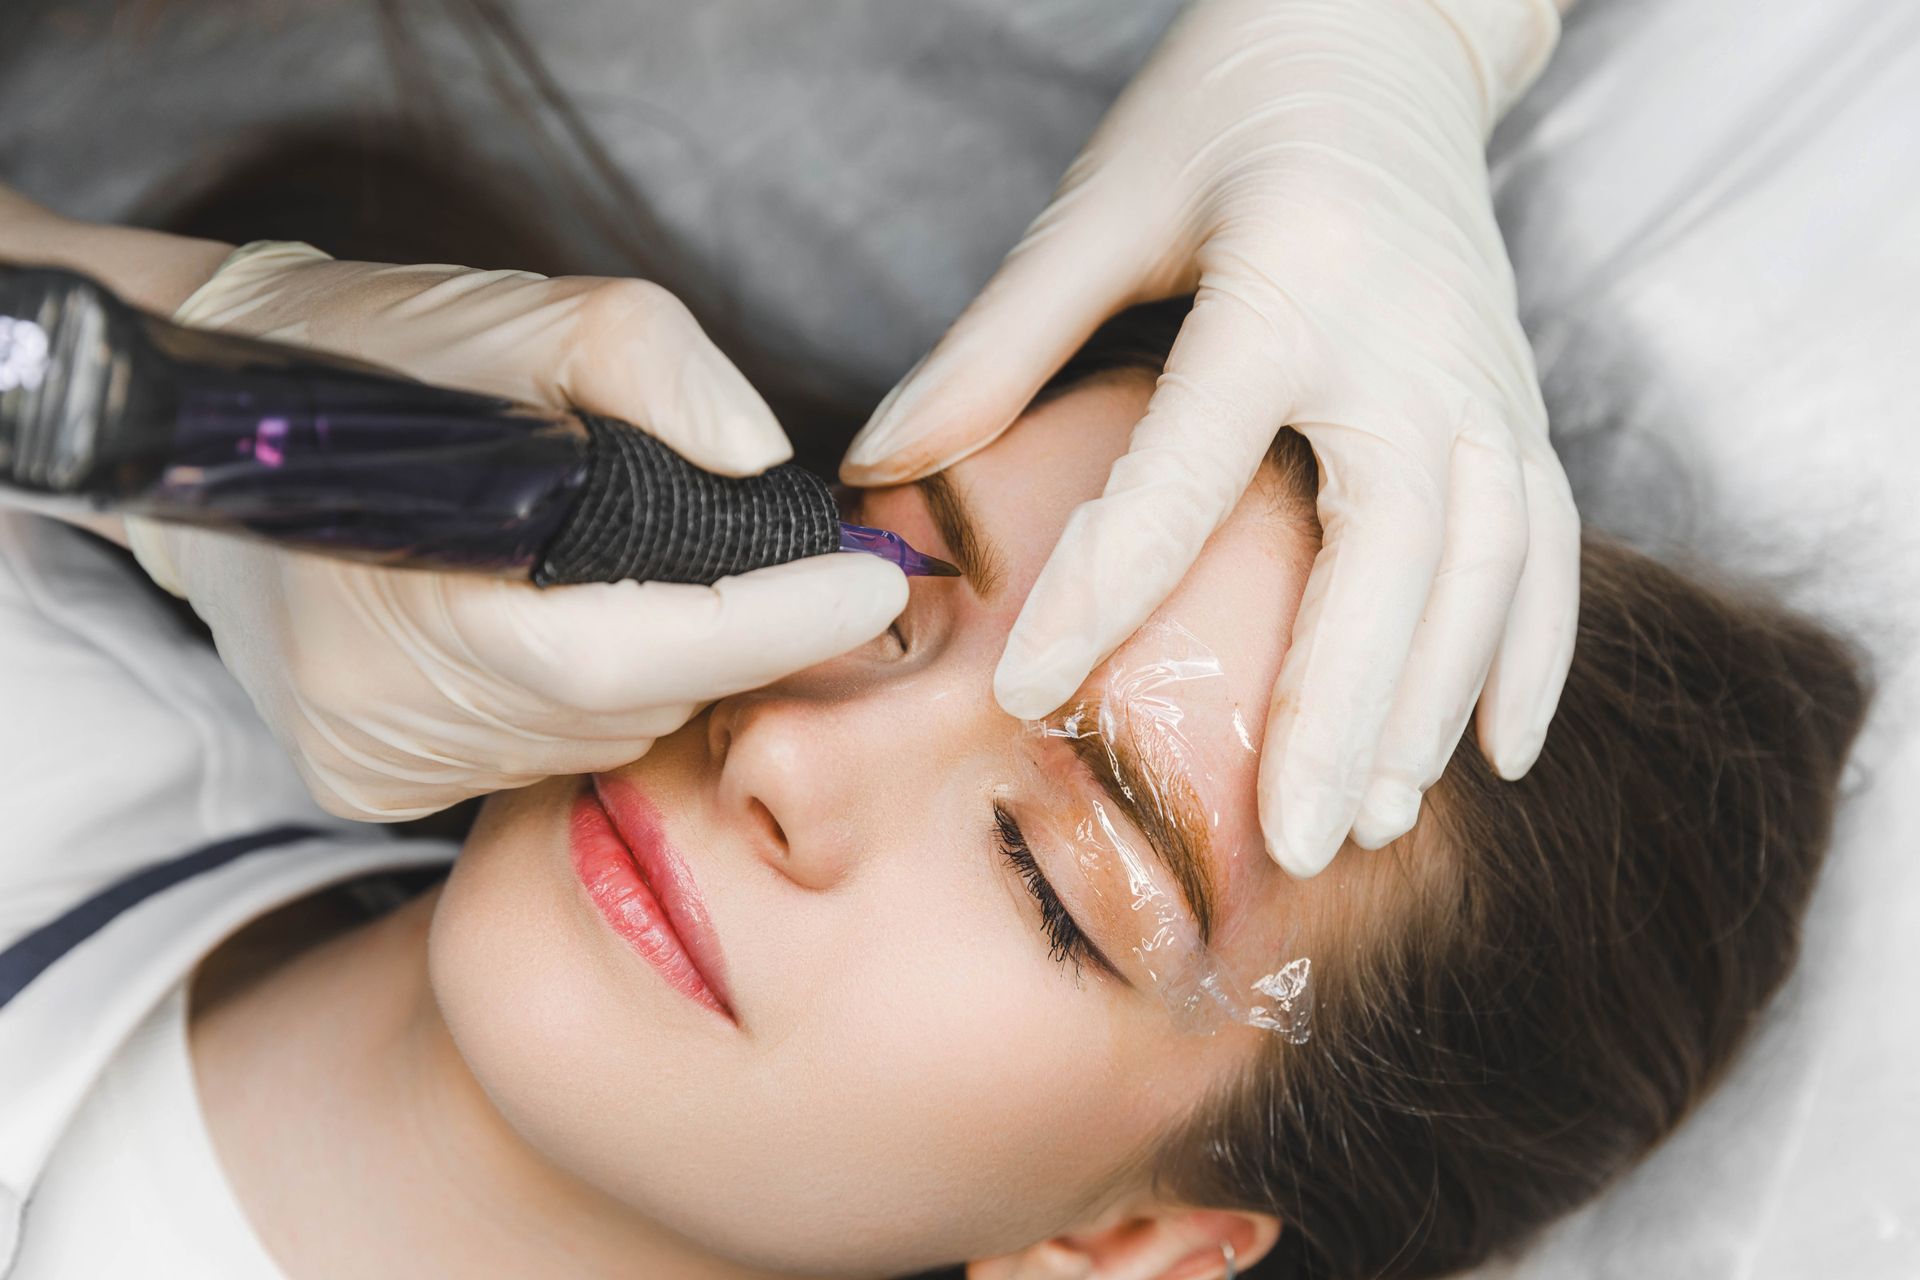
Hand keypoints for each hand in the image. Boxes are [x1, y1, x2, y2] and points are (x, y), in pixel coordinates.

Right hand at [130, 243, 906, 819]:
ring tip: (645, 583)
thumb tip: (764, 462)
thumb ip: (653, 367)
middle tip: (778, 569)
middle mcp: (388, 706)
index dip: (768, 624)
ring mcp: (373, 759)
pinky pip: (532, 758)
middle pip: (631, 703)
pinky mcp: (362, 783)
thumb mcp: (523, 312)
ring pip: (593, 740)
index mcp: (417, 589)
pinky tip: (564, 631)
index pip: (637, 647)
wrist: (220, 426)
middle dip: (726, 639)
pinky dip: (585, 703)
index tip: (873, 584)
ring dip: (655, 672)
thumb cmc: (384, 359)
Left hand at [842, 0, 1578, 875]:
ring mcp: (1485, 374)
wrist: (1385, 31)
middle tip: (1285, 846)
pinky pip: (1548, 542)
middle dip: (1334, 710)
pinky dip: (1530, 652)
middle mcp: (1411, 340)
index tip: (1024, 698)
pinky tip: (1493, 754)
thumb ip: (1001, 342)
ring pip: (1481, 567)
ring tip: (1370, 822)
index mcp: (1291, 283)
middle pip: (1384, 551)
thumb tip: (882, 464)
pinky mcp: (1518, 396)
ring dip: (1430, 705)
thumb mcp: (1102, 204)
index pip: (1188, 473)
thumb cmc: (1226, 108)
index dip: (1101, 593)